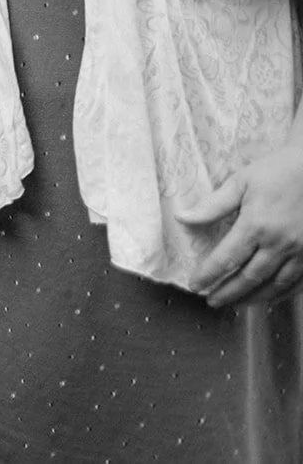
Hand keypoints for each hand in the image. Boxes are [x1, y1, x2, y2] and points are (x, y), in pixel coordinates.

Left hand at [179, 145, 302, 307]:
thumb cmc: (279, 171)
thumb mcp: (242, 181)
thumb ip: (213, 205)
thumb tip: (183, 218)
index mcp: (256, 225)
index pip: (226, 259)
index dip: (209, 275)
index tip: (195, 285)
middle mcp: (279, 244)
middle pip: (249, 278)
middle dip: (228, 293)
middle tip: (212, 301)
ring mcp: (301, 252)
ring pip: (274, 285)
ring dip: (253, 298)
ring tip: (236, 304)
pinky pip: (297, 283)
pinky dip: (281, 294)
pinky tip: (269, 296)